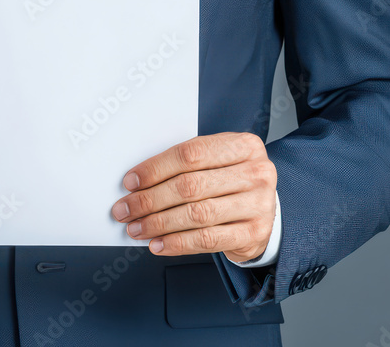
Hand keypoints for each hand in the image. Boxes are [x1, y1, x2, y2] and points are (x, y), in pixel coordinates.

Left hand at [112, 132, 276, 261]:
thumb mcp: (216, 161)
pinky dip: (177, 243)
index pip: (191, 154)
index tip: (130, 182)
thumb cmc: (230, 181)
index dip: (155, 169)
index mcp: (243, 145)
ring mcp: (258, 204)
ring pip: (196, 214)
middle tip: (125, 209)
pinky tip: (158, 244)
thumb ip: (185, 165)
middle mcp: (256, 172)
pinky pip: (207, 240)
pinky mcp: (254, 233)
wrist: (263, 209)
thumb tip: (138, 183)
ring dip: (159, 223)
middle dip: (150, 200)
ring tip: (136, 228)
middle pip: (190, 186)